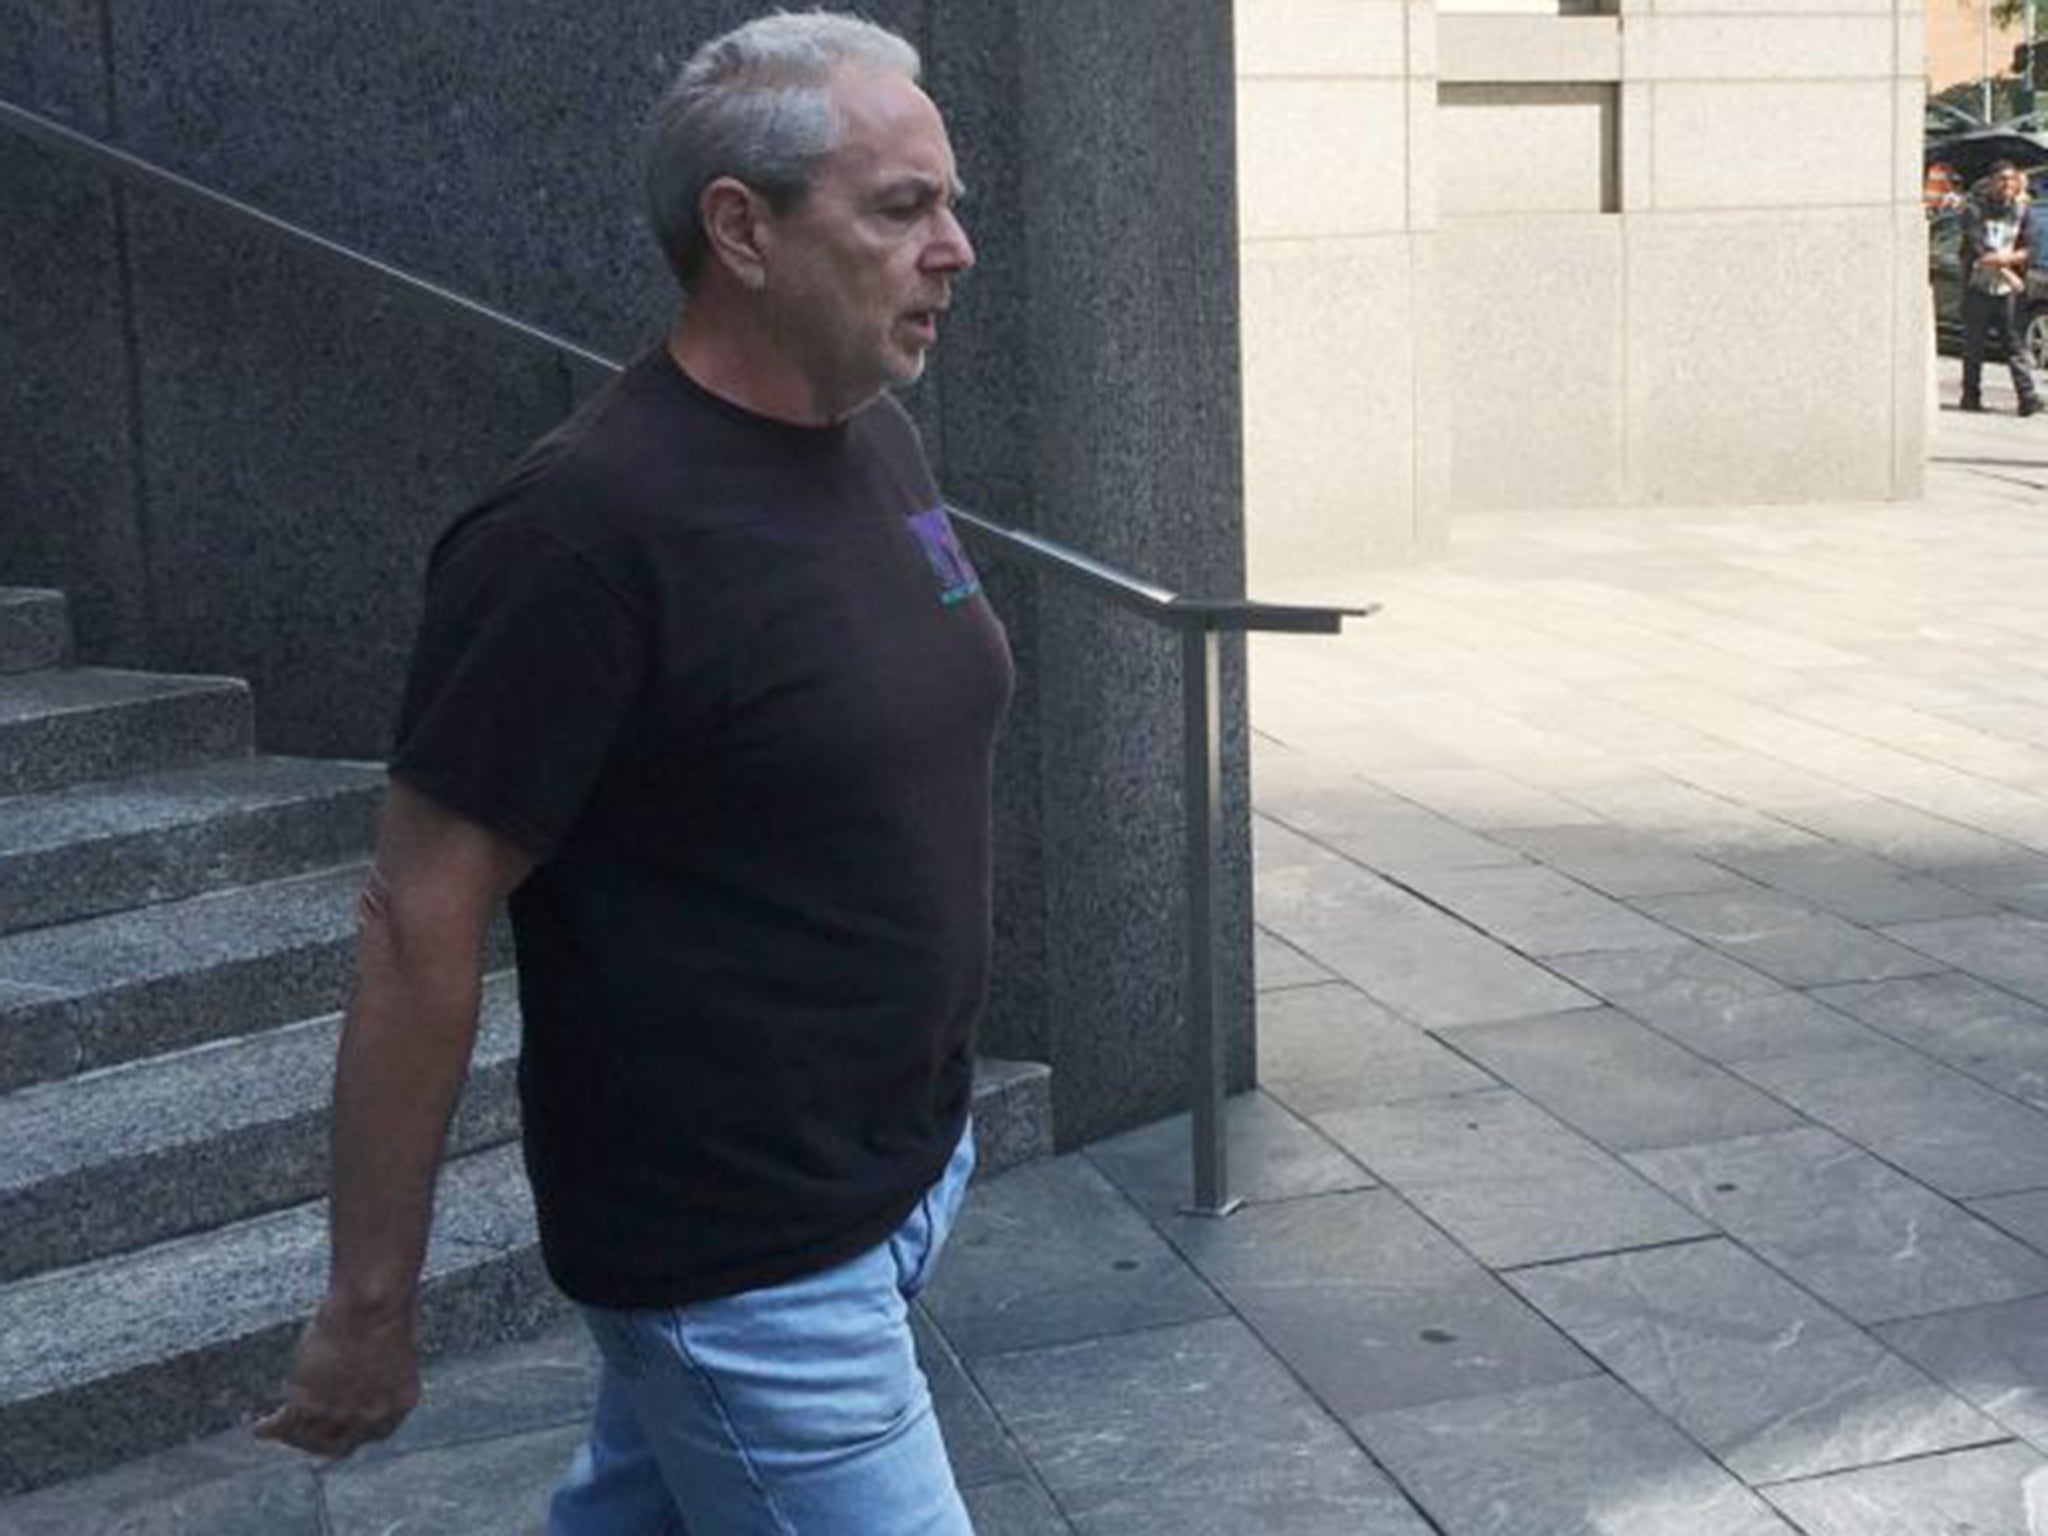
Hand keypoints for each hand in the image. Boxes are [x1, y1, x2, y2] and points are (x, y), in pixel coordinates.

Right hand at [252, 1297, 420, 1457]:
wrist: (370, 1304)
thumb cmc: (383, 1311)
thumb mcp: (388, 1350)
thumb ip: (374, 1376)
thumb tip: (350, 1382)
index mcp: (400, 1405)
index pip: (370, 1436)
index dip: (348, 1433)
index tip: (331, 1430)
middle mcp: (372, 1418)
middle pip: (339, 1446)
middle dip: (318, 1443)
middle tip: (300, 1437)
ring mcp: (340, 1414)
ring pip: (308, 1437)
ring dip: (292, 1436)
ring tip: (278, 1429)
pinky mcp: (309, 1403)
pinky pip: (286, 1423)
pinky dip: (271, 1428)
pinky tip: (259, 1428)